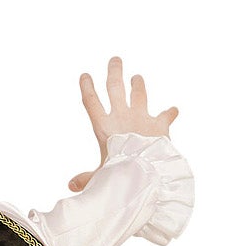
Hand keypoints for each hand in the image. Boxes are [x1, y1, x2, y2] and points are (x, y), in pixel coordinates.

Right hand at [68, 57, 179, 190]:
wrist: (145, 171)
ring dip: (138, 84)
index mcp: (104, 127)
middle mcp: (122, 116)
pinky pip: (167, 115)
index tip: (85, 75)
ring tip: (137, 77)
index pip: (91, 102)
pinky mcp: (159, 124)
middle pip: (115, 87)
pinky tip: (174, 110)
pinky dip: (170, 113)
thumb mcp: (99, 177)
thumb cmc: (118, 175)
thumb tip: (70, 185)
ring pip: (139, 93)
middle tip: (115, 60)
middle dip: (115, 72)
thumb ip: (87, 178)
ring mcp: (141, 117)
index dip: (87, 88)